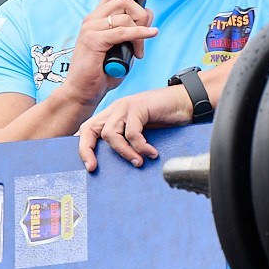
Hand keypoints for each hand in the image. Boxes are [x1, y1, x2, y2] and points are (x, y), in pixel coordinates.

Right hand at [59, 0, 156, 109]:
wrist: (82, 92)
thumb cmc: (100, 73)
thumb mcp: (120, 47)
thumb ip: (132, 31)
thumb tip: (149, 16)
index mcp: (96, 18)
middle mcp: (92, 19)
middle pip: (124, 0)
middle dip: (142, 15)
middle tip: (146, 35)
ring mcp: (90, 29)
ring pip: (126, 17)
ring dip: (141, 33)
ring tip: (139, 51)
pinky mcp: (93, 40)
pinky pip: (123, 32)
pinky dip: (140, 33)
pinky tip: (150, 35)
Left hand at [77, 86, 191, 171]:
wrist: (186, 101)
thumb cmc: (166, 118)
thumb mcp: (142, 132)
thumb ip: (128, 141)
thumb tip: (117, 165)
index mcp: (113, 115)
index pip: (89, 129)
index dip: (82, 147)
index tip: (87, 166)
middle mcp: (116, 109)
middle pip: (89, 129)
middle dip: (86, 150)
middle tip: (93, 167)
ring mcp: (126, 106)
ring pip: (110, 134)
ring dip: (124, 152)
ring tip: (138, 162)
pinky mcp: (138, 106)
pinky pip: (132, 133)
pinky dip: (141, 147)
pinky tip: (152, 153)